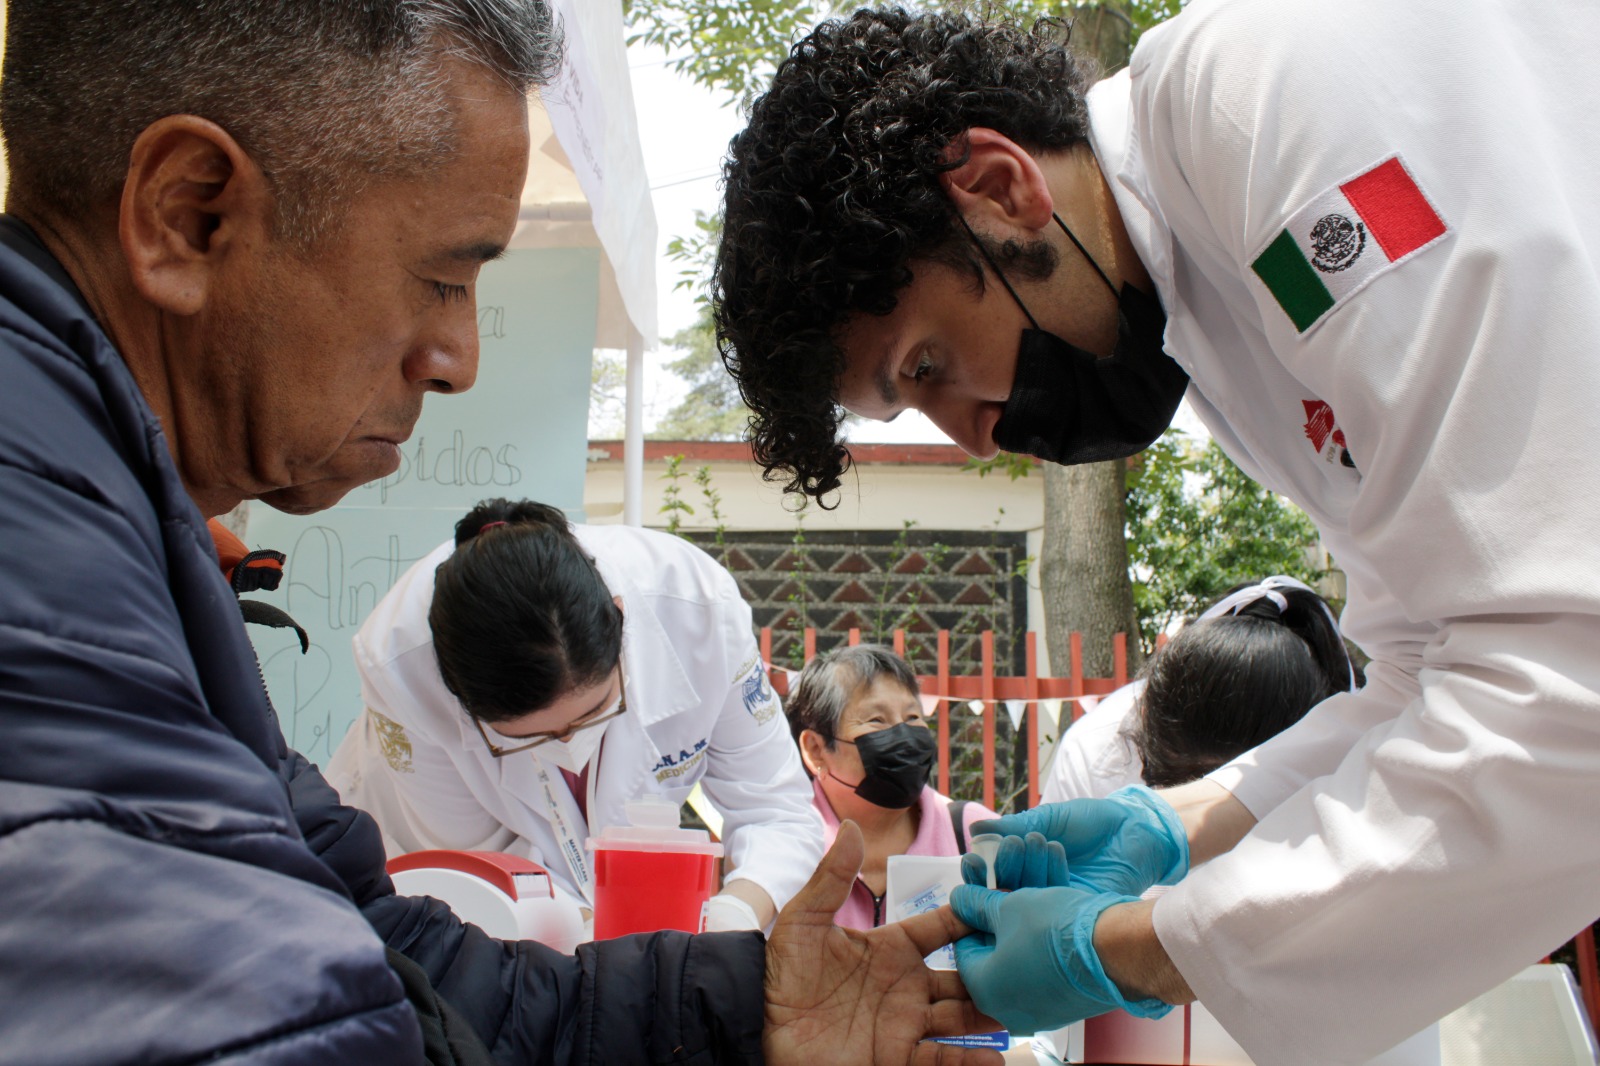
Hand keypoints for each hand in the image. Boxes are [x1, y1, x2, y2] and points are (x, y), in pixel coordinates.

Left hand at [763, 821, 1004, 1065]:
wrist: (756, 1025)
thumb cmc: (778, 971)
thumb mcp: (803, 921)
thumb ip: (830, 877)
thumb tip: (853, 827)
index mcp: (890, 948)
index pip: (941, 929)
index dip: (970, 919)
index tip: (1004, 905)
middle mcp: (905, 986)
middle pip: (962, 977)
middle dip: (993, 972)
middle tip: (1025, 965)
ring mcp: (904, 1024)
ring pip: (960, 1018)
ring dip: (990, 1015)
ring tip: (1021, 1011)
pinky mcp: (895, 1058)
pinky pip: (938, 1060)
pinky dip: (966, 1060)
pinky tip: (992, 1057)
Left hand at [949, 882, 1170, 1035]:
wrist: (1118, 951)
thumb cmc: (1056, 930)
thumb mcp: (1008, 907)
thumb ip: (976, 905)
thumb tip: (960, 899)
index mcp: (984, 991)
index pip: (965, 947)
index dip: (972, 915)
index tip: (983, 893)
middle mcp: (1009, 1010)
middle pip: (994, 954)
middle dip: (1000, 917)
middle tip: (1009, 891)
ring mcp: (1041, 1011)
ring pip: (1021, 959)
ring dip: (1024, 926)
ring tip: (1035, 896)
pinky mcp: (1067, 1005)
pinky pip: (1045, 971)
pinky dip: (1045, 944)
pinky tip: (1056, 915)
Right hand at [969, 786, 1186, 896]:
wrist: (1137, 831)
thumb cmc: (1095, 822)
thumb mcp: (1052, 819)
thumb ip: (1017, 826)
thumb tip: (975, 828)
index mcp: (1025, 863)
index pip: (991, 871)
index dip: (978, 868)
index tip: (971, 859)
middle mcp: (1036, 886)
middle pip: (1003, 889)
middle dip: (998, 872)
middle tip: (1002, 856)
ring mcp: (1055, 901)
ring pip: (1025, 899)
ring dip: (1022, 874)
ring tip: (1034, 846)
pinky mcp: (1075, 912)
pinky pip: (1052, 907)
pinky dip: (1046, 887)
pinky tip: (1049, 861)